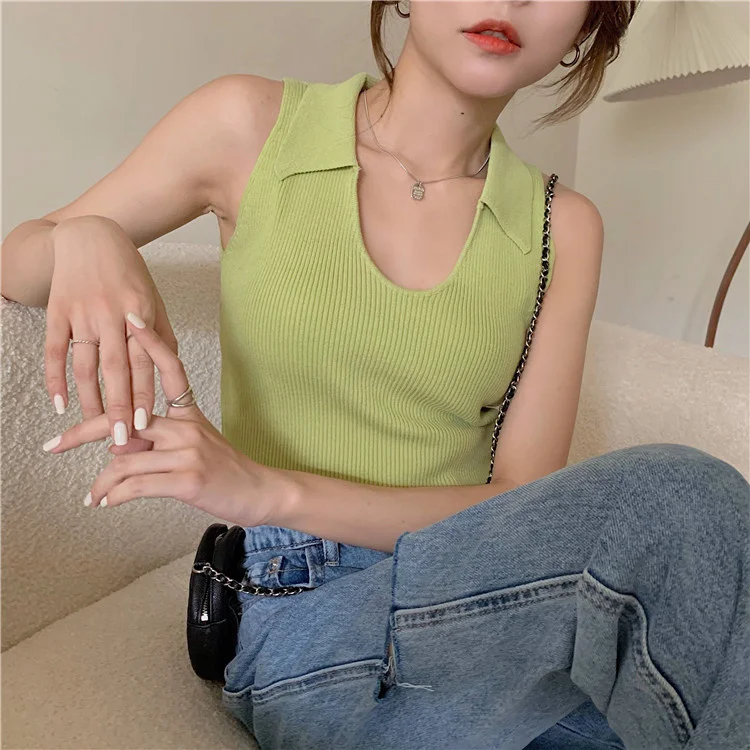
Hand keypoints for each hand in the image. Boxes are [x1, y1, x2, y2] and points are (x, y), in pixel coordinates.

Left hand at [42, 311, 280, 527]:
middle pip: (125, 420)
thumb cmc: (228, 471)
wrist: (260, 492)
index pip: (171, 369)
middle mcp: (188, 428)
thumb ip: (157, 442)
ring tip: (92, 496)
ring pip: (125, 460)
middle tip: (53, 444)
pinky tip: (106, 503)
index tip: (130, 323)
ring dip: (102, 483)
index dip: (152, 344)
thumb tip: (118, 448)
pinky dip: (115, 496)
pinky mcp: (188, 480)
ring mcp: (189, 453)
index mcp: (191, 415)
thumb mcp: (195, 448)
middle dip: (82, 433)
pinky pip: (137, 485)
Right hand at [45, 216, 178, 453]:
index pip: (144, 363)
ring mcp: (83, 313)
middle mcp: (113, 315)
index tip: (147, 423)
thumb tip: (172, 370)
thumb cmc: (129, 273)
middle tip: (123, 438)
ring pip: (85, 365)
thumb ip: (161, 335)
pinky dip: (55, 378)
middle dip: (120, 406)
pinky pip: (54, 350)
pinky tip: (59, 402)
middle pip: (116, 369)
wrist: (92, 236)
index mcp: (141, 315)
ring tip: (93, 426)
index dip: (145, 394)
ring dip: (89, 399)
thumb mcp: (153, 300)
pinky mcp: (58, 311)